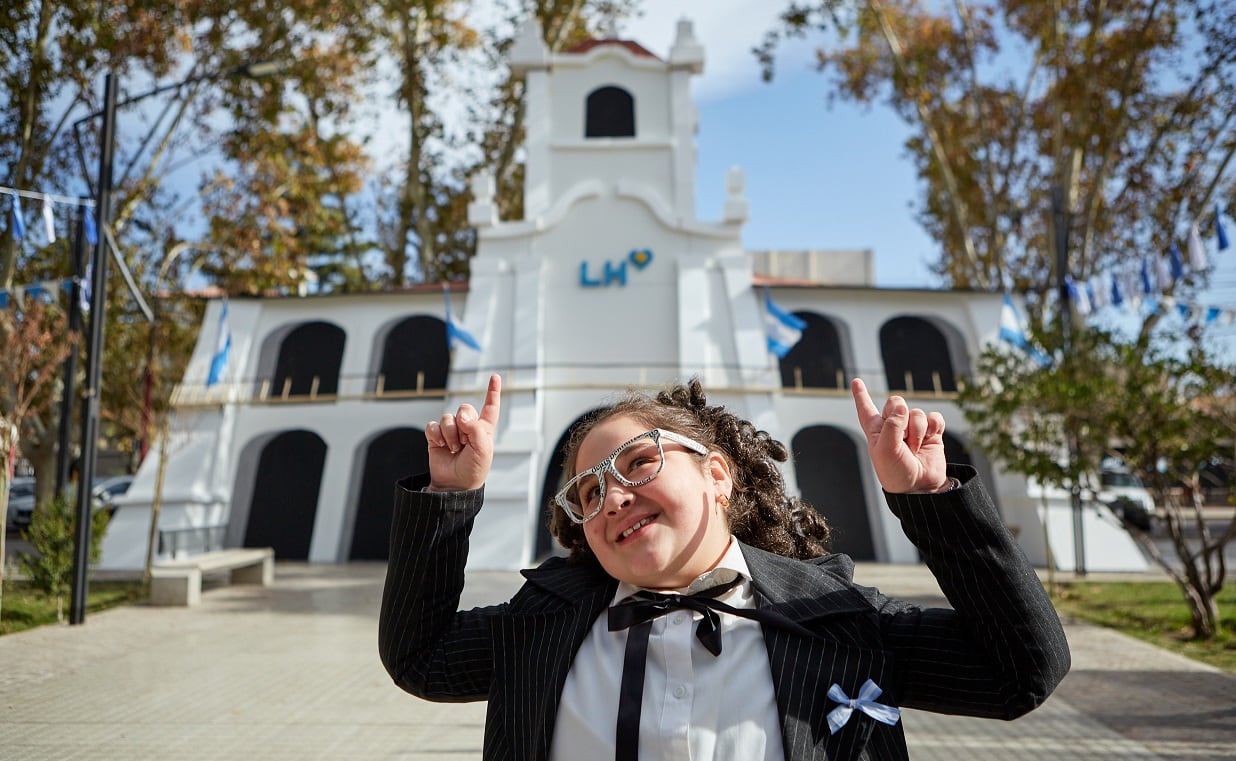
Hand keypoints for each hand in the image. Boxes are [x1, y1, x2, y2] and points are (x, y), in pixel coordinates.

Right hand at [424, 374, 501, 491]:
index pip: (490, 406)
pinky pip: (433, 425)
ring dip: (450, 435)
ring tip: (454, 449)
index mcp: (484, 428)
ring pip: (447, 418)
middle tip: (464, 442)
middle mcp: (468, 426)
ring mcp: (451, 430)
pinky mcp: (436, 436)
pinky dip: (436, 435)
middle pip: (464, 408)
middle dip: (463, 424)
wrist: (455, 484)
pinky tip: (440, 446)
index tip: (495, 376)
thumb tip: (461, 416)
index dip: (493, 391)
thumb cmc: (473, 469)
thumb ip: (476, 429)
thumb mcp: (483, 450)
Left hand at [850, 378, 948, 493]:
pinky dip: (934, 426)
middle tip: (903, 439)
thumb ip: (891, 426)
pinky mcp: (932, 433)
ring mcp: (914, 429)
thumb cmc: (896, 472)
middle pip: (896, 402)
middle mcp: (893, 427)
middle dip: (901, 416)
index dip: (861, 395)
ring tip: (914, 448)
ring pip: (916, 412)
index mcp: (876, 430)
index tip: (856, 380)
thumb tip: (902, 408)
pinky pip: (934, 417)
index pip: (866, 409)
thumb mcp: (886, 450)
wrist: (920, 487)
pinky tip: (932, 438)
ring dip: (917, 431)